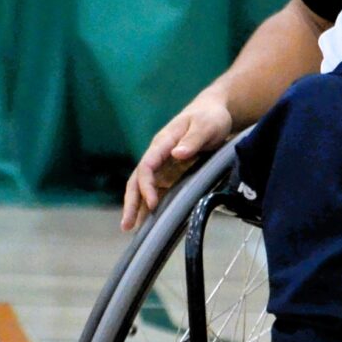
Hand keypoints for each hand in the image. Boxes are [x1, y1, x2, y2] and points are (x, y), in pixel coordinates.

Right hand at [121, 94, 233, 231]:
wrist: (214, 112)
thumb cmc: (210, 117)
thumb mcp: (206, 126)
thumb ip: (193, 139)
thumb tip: (177, 154)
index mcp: (163, 142)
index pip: (147, 165)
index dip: (146, 185)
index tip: (152, 203)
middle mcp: (159, 155)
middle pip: (138, 179)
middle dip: (132, 202)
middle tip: (127, 225)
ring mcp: (164, 165)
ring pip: (145, 187)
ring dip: (138, 207)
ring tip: (131, 229)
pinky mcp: (172, 172)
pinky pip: (160, 190)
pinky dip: (153, 205)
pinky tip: (150, 221)